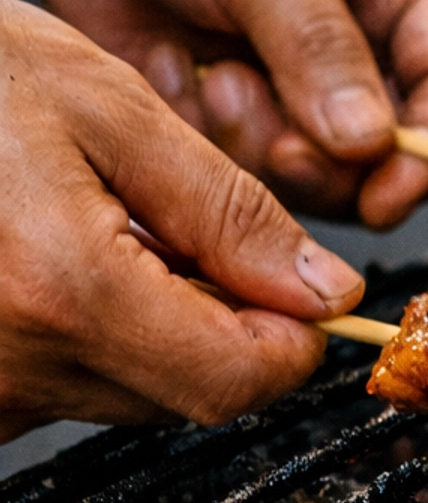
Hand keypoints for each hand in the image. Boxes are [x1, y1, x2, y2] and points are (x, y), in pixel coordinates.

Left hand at [0, 0, 427, 225]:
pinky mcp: (252, 105)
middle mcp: (373, 29)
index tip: (383, 197)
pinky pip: (256, 168)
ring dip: (264, 144)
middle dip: (331, 157)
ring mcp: (310, 74)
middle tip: (274, 141)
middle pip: (397, 146)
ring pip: (326, 170)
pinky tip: (178, 73)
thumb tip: (373, 142)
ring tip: (213, 80)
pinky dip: (214, 137)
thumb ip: (319, 47)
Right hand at [0, 0, 364, 440]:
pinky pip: (59, 387)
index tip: (303, 287)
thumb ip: (228, 212)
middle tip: (180, 222)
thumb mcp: (111, 108)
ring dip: (149, 324)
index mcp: (66, 294)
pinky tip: (50, 257)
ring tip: (99, 224)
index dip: (292, 339)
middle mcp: (14, 369)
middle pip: (188, 394)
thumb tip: (322, 294)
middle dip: (219, 319)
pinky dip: (84, 333)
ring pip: (128, 393)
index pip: (237, 382)